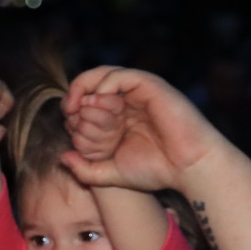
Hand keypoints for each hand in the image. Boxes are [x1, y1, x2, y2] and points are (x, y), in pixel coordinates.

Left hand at [61, 66, 225, 190]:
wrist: (189, 168)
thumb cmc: (156, 171)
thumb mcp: (111, 174)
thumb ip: (86, 169)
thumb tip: (62, 157)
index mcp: (120, 117)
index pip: (86, 103)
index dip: (72, 111)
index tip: (68, 128)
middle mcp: (128, 101)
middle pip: (91, 86)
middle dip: (75, 100)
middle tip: (70, 117)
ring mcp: (139, 91)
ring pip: (102, 76)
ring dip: (85, 90)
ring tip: (77, 108)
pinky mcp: (150, 85)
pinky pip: (119, 75)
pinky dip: (103, 86)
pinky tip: (97, 104)